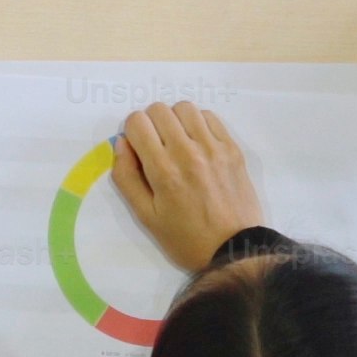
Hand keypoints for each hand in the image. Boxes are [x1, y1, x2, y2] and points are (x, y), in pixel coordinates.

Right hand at [110, 102, 262, 269]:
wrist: (235, 249)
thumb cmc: (186, 238)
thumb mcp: (146, 216)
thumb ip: (127, 178)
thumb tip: (122, 143)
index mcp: (163, 170)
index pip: (137, 122)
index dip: (132, 133)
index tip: (138, 150)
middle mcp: (188, 152)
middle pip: (159, 110)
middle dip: (150, 124)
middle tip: (156, 146)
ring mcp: (213, 147)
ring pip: (185, 108)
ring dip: (174, 120)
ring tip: (177, 141)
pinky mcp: (232, 148)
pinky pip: (210, 117)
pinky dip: (198, 123)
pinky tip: (197, 143)